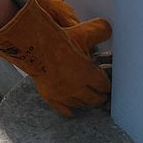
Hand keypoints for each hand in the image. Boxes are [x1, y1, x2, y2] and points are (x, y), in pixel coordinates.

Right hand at [0, 0, 109, 116]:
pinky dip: (68, 111)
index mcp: (88, 74)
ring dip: (86, 103)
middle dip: (100, 97)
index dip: (107, 85)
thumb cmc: (58, 40)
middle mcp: (77, 88)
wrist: (33, 47)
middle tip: (103, 96)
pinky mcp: (50, 97)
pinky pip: (62, 110)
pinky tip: (72, 113)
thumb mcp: (83, 32)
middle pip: (94, 99)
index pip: (103, 85)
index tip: (108, 84)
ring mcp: (63, 95)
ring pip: (79, 104)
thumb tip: (109, 29)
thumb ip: (100, 30)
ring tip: (89, 101)